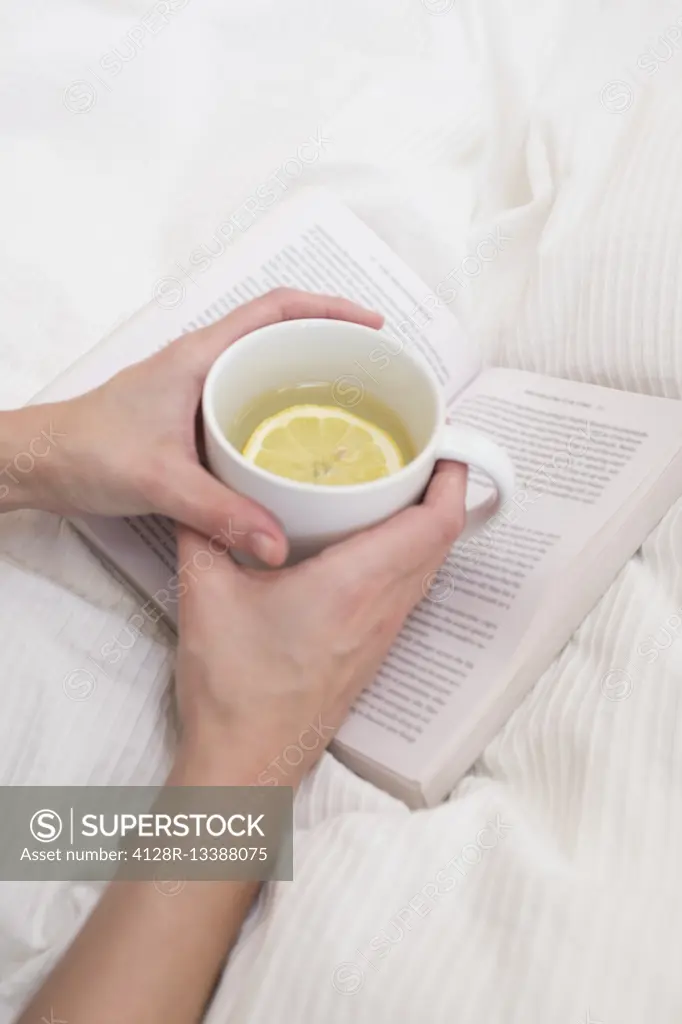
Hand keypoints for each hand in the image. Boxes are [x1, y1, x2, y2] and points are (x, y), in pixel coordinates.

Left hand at [37, 289, 382, 564]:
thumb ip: (220, 511)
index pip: (275, 309)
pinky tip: (297, 443)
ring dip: (306, 375)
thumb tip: (278, 539)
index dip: (329, 308)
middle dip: (330, 342)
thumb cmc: (85, 450)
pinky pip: (248, 399)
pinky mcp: (192, 414)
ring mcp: (198, 387)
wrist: (43, 462)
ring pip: (264, 367)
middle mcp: (203, 363)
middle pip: (279, 332)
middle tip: (372, 371)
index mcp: (200, 355)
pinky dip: (280, 408)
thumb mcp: (160, 480)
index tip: (371, 325)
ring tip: (349, 404)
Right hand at [174, 461, 466, 784]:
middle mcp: (383, 608)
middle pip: (442, 540)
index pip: (437, 523)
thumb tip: (197, 484)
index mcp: (356, 584)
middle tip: (415, 453)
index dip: (451, 479)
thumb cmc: (234, 687)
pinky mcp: (373, 652)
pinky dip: (407, 557)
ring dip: (426, 526)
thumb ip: (201, 527)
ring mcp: (383, 634)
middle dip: (441, 491)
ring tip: (395, 488)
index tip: (442, 444)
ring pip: (429, 567)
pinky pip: (409, 591)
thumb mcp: (204, 593)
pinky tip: (369, 545)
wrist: (247, 764)